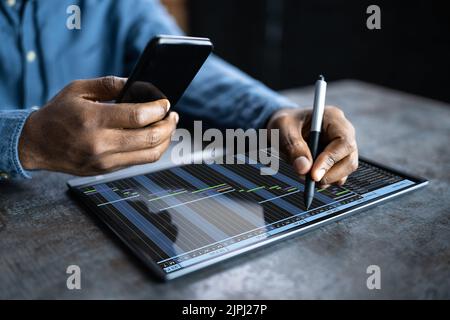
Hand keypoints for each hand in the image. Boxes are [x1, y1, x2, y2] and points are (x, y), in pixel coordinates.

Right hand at [19, 76, 178, 175]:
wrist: (36, 144)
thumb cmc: (57, 114)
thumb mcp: (78, 90)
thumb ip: (109, 85)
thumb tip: (137, 84)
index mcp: (94, 120)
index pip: (139, 116)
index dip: (159, 109)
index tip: (166, 103)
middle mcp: (101, 144)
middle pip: (150, 138)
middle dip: (168, 125)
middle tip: (172, 115)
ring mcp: (105, 161)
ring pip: (150, 155)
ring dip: (165, 140)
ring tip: (168, 127)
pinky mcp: (106, 170)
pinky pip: (138, 162)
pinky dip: (151, 150)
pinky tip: (153, 138)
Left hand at [267, 106, 357, 185]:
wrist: (284, 128)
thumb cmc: (285, 123)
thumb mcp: (282, 129)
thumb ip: (293, 146)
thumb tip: (304, 168)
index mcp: (333, 118)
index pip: (344, 141)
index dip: (330, 160)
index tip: (313, 174)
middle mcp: (342, 133)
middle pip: (349, 160)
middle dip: (329, 174)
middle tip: (309, 179)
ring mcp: (342, 149)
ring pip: (344, 172)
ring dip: (325, 178)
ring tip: (303, 172)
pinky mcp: (337, 161)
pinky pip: (337, 177)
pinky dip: (323, 180)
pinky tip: (308, 173)